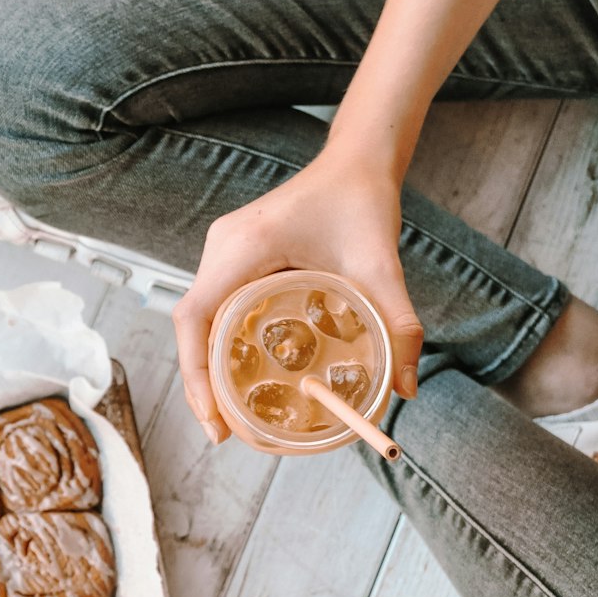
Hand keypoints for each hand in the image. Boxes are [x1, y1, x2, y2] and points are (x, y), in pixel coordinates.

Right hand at [172, 143, 423, 443]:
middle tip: (223, 433)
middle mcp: (222, 247)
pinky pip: (214, 305)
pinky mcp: (234, 255)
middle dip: (199, 382)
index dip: (195, 372)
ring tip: (227, 414)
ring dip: (205, 365)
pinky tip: (241, 374)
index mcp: (245, 246)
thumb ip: (399, 325)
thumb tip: (407, 389)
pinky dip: (219, 344)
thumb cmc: (363, 203)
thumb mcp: (383, 266)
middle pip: (190, 325)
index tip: (214, 418)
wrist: (356, 163)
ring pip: (199, 317)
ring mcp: (223, 250)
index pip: (195, 316)